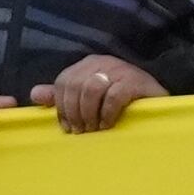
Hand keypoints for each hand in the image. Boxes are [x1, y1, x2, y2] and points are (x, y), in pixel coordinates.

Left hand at [34, 53, 162, 133]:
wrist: (158, 98)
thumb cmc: (122, 100)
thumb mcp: (90, 97)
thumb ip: (63, 96)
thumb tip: (35, 94)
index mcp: (88, 64)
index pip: (63, 81)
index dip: (61, 107)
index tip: (68, 128)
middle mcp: (102, 62)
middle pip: (75, 86)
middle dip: (75, 113)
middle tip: (82, 132)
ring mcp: (119, 70)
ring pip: (91, 89)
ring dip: (90, 114)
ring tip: (95, 130)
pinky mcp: (135, 82)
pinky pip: (113, 96)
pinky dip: (107, 113)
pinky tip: (108, 125)